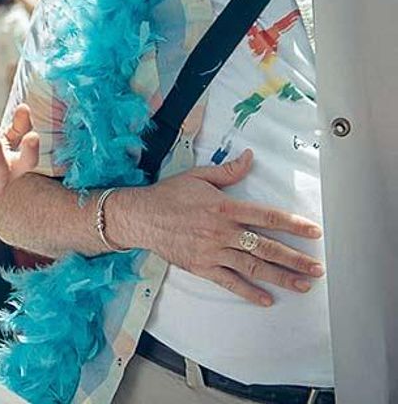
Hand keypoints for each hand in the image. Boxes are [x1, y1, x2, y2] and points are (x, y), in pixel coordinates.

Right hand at [119, 150, 324, 305]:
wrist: (139, 216)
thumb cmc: (167, 195)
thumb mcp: (198, 176)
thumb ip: (228, 171)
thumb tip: (249, 158)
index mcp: (224, 207)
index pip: (266, 217)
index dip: (293, 225)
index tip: (313, 232)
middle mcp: (222, 231)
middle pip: (266, 247)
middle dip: (295, 258)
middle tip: (317, 268)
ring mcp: (212, 251)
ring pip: (253, 267)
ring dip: (280, 277)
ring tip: (302, 284)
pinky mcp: (201, 266)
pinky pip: (229, 281)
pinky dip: (249, 292)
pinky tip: (266, 299)